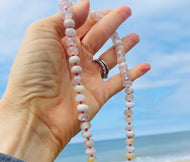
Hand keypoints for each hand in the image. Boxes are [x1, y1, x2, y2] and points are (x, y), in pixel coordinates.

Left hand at [0, 0, 149, 161]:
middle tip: (127, 11)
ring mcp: (87, 79)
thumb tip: (87, 4)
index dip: (96, 15)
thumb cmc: (32, 72)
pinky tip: (146, 66)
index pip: (82, 25)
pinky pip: (119, 83)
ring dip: (123, 48)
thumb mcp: (41, 34)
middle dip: (113, 24)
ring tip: (136, 37)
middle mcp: (74, 61)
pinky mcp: (98, 95)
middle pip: (98, 38)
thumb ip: (65, 18)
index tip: (110, 7)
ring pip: (109, 59)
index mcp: (60, 44)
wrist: (35, 113)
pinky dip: (133, 75)